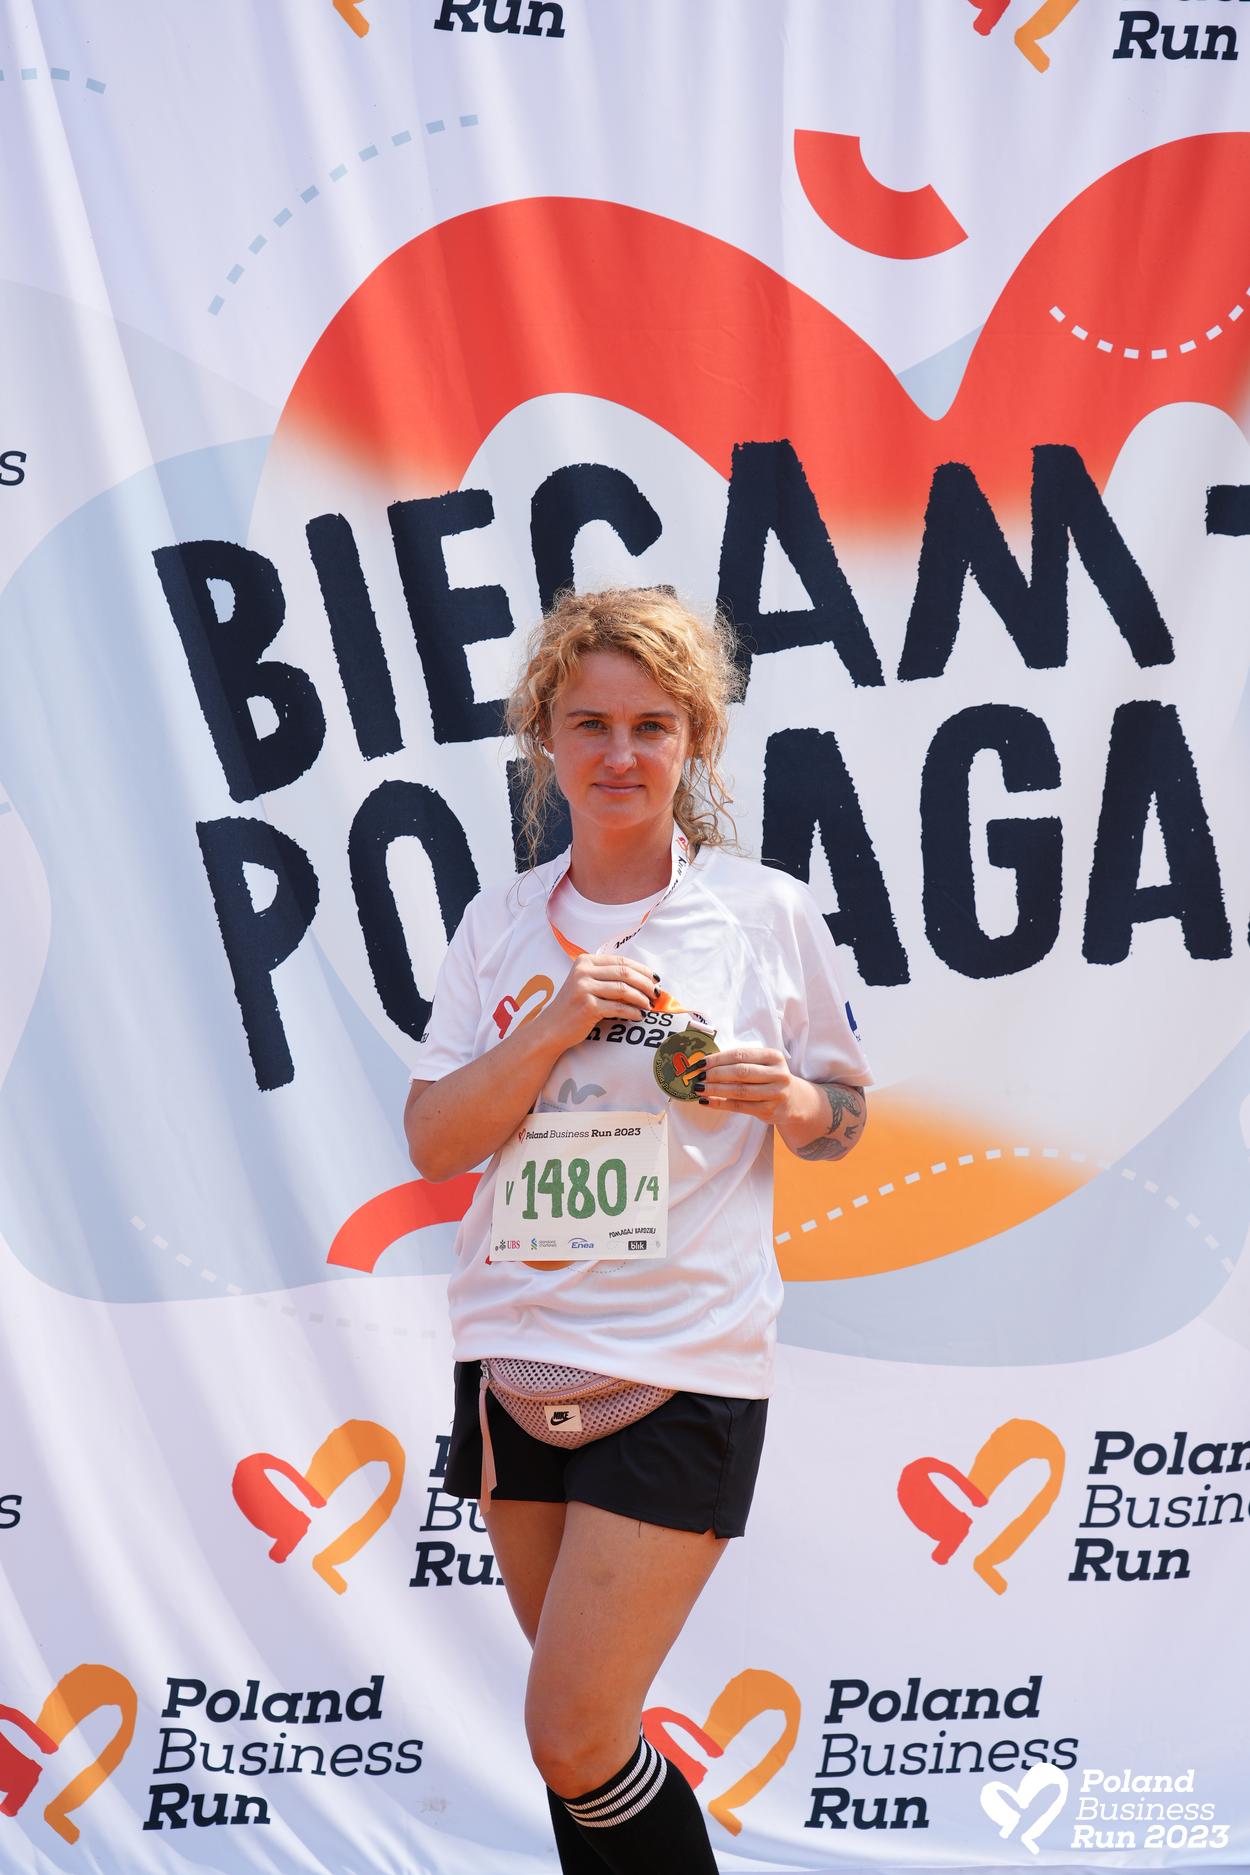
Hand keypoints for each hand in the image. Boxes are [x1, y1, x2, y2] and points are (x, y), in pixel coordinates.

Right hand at [538, 952, 660, 1051]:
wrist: (551, 1029)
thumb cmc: (573, 1007)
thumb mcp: (587, 984)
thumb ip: (608, 978)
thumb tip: (645, 980)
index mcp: (585, 961)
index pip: (621, 961)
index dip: (642, 969)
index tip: (655, 979)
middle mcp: (583, 971)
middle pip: (625, 973)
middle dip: (645, 983)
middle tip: (657, 993)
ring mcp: (584, 988)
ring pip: (624, 990)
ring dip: (641, 999)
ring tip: (649, 1006)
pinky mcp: (587, 1006)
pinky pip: (618, 1008)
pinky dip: (633, 1012)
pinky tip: (639, 1016)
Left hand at [695, 1045, 797, 1125]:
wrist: (795, 1101)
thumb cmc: (770, 1078)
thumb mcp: (763, 1064)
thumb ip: (741, 1062)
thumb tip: (706, 1063)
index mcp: (774, 1057)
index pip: (741, 1055)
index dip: (718, 1059)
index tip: (700, 1063)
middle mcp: (778, 1074)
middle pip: (740, 1072)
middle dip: (715, 1074)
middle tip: (698, 1076)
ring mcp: (775, 1094)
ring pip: (739, 1091)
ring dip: (715, 1090)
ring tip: (699, 1089)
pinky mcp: (769, 1111)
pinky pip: (740, 1107)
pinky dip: (721, 1104)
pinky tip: (707, 1102)